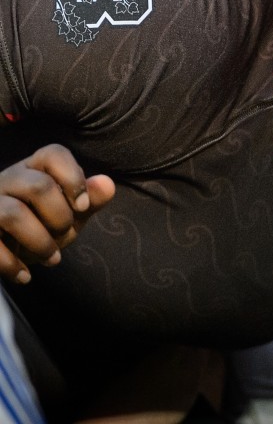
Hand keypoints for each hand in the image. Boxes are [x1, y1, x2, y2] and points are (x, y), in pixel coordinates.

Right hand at [0, 144, 115, 283]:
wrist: (5, 251)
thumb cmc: (42, 225)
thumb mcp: (71, 214)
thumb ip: (91, 199)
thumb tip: (107, 183)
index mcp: (34, 168)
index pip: (54, 154)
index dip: (73, 178)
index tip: (82, 207)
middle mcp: (8, 179)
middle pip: (38, 186)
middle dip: (60, 217)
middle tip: (65, 234)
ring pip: (13, 214)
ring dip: (40, 243)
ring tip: (52, 259)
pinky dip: (11, 264)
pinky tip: (25, 275)